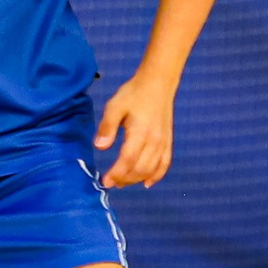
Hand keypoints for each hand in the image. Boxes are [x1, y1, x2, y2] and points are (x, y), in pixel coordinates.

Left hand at [94, 73, 175, 187]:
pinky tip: (147, 183)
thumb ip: (107, 127)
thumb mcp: (115, 107)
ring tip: (123, 182)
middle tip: (111, 183)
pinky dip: (157, 175)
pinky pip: (165, 163)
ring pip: (151, 169)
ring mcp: (163, 142)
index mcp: (140, 132)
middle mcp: (154, 141)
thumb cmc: (134, 94)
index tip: (105, 181)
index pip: (127, 160)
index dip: (116, 173)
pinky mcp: (168, 141)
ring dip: (136, 179)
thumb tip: (100, 147)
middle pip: (140, 168)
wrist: (157, 84)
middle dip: (125, 179)